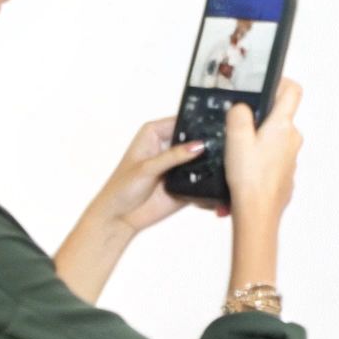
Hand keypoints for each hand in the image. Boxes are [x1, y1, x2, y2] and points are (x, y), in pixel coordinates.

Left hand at [90, 117, 217, 232]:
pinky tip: (215, 182)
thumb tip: (198, 146)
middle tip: (219, 149)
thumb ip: (173, 156)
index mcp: (154, 134)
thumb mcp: (147, 168)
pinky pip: (202, 179)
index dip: (196, 123)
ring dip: (209, 164)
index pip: (181, 121)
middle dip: (206, 144)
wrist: (119, 218)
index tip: (213, 126)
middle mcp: (167, 148)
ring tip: (219, 166)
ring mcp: (177, 166)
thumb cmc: (121, 188)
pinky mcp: (185, 183)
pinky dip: (208, 180)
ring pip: (201, 159)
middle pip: (194, 140)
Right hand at [224, 79, 303, 220]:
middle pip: (279, 116)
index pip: (293, 91)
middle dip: (259, 117)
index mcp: (283, 126)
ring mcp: (291, 157)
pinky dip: (259, 159)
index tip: (264, 85)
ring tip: (237, 152)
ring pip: (274, 138)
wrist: (258, 213)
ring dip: (257, 140)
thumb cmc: (250, 179)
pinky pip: (272, 158)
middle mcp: (292, 139)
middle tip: (238, 126)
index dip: (279, 82)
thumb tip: (242, 107)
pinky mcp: (285, 173)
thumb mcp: (236, 138)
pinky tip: (243, 169)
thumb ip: (239, 114)